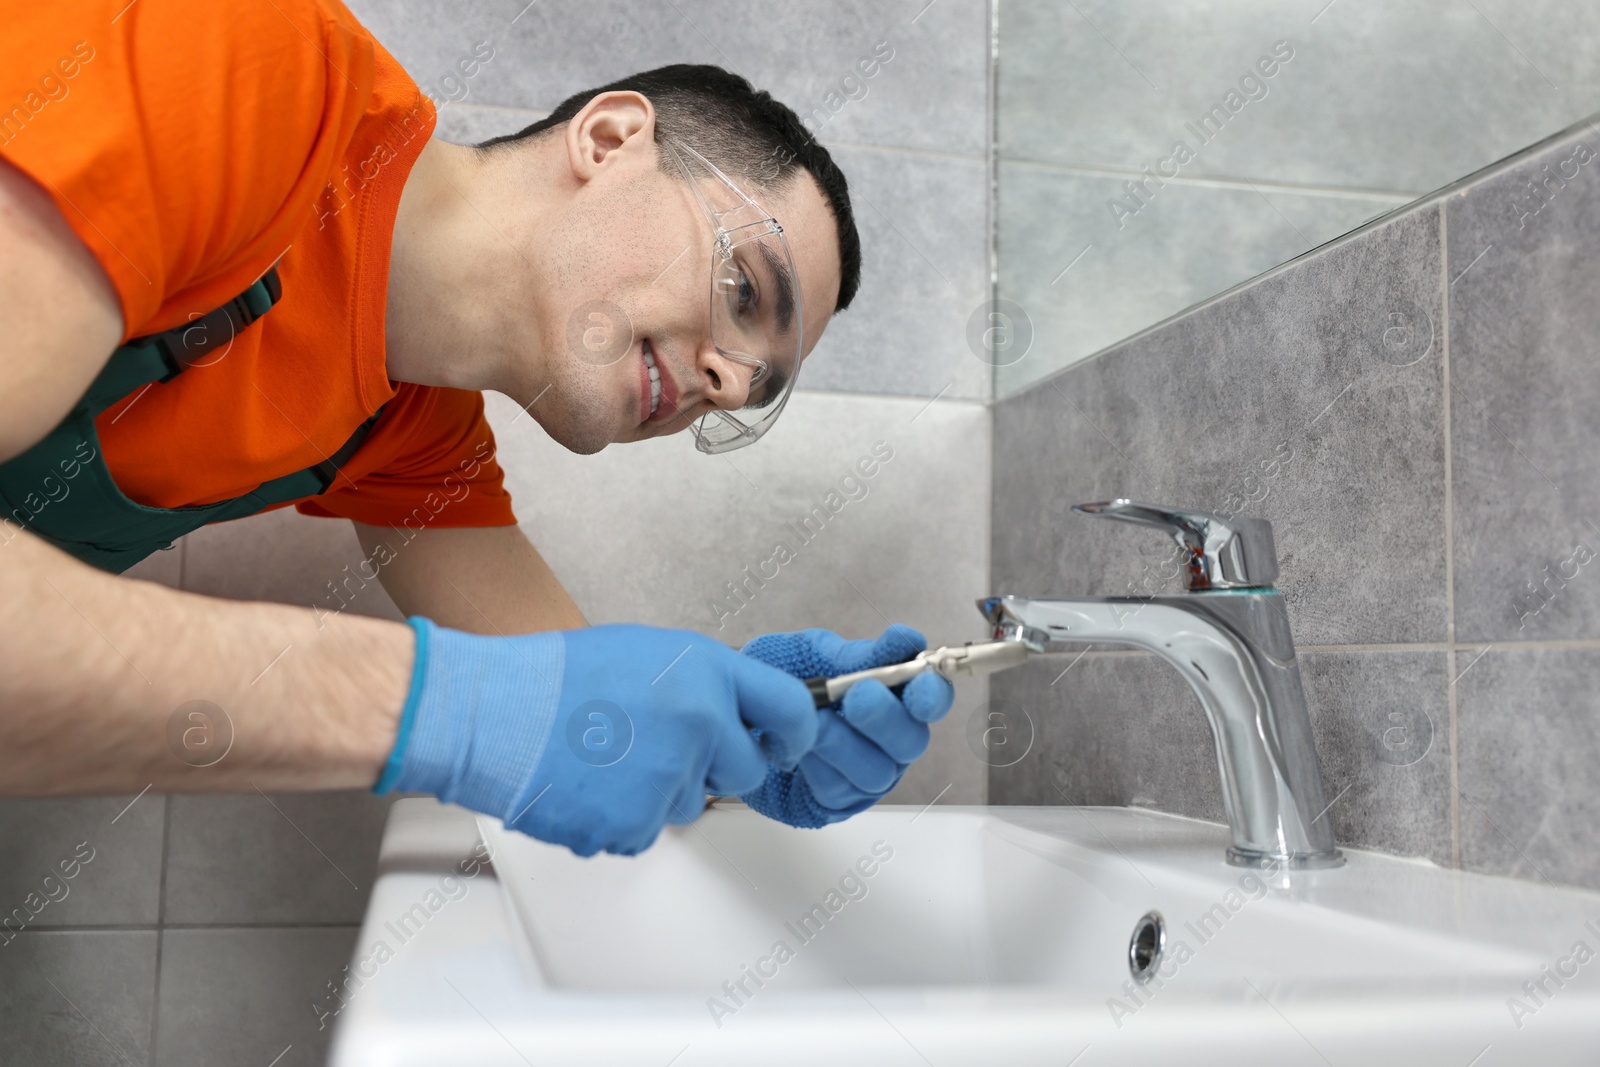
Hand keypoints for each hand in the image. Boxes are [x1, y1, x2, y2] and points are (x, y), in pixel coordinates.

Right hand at [374, 619, 816, 855]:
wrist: (490, 712)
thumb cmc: (555, 678)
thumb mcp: (647, 653)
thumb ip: (703, 684)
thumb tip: (739, 713)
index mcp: (706, 671)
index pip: (791, 709)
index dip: (791, 733)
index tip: (781, 743)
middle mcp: (700, 722)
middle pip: (744, 771)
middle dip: (713, 767)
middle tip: (658, 748)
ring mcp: (670, 777)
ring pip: (688, 803)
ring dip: (656, 791)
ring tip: (603, 758)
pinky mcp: (635, 824)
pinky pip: (645, 832)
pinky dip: (619, 818)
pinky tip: (586, 785)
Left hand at [737, 624, 953, 827]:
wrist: (735, 711)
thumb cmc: (781, 681)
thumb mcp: (813, 655)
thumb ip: (856, 654)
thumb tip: (904, 641)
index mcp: (892, 696)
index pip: (930, 698)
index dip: (932, 691)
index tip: (920, 678)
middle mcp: (887, 739)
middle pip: (911, 740)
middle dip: (885, 717)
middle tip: (857, 696)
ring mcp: (865, 773)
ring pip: (876, 770)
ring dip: (844, 743)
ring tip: (814, 722)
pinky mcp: (836, 800)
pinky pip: (838, 790)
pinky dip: (818, 766)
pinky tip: (799, 750)